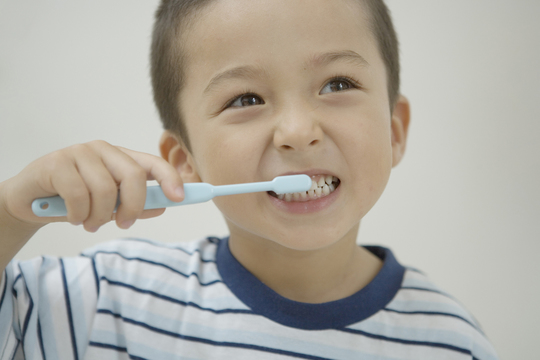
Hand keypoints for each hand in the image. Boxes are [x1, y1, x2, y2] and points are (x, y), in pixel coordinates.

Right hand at [0, 140, 184, 231]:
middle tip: (123, 223)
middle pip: (132, 176)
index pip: (152, 163)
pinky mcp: (57, 162)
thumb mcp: (108, 206)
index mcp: (120, 158)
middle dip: (132, 206)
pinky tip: (72, 216)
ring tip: (88, 223)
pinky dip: (78, 214)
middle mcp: (103, 150)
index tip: (179, 197)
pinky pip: (78, 194)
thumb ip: (135, 206)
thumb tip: (163, 207)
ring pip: (104, 189)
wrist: (29, 201)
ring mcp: (79, 153)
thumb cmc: (74, 201)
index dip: (169, 178)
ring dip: (99, 216)